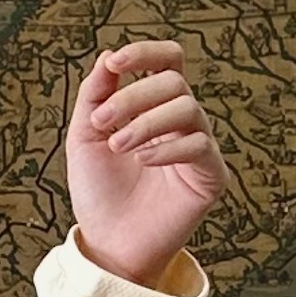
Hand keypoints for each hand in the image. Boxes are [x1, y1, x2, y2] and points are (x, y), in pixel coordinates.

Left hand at [63, 37, 226, 288]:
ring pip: (187, 109)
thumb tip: (107, 56)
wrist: (108, 244)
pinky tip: (142, 162)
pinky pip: (199, 145)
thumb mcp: (85, 137)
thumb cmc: (99, 192)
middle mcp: (181, 122)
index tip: (115, 62)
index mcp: (155, 106)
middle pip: (174, 82)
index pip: (168, 61)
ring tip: (118, 146)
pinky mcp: (211, 176)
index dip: (146, 52)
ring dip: (146, 122)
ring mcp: (198, 147)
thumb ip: (95, 96)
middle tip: (102, 123)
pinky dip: (167, 148)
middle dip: (133, 96)